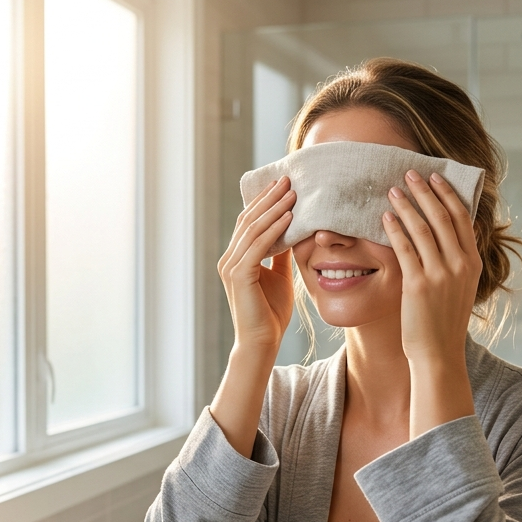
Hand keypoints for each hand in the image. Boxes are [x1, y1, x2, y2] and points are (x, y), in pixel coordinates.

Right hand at [218, 177, 295, 356]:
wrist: (262, 343)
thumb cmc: (271, 313)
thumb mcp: (279, 276)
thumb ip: (280, 254)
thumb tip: (292, 230)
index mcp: (236, 258)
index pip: (248, 222)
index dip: (264, 201)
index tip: (283, 184)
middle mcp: (229, 259)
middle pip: (248, 220)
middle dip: (269, 198)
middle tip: (288, 179)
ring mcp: (231, 266)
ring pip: (253, 229)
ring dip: (274, 208)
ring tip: (292, 192)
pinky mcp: (239, 275)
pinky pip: (258, 246)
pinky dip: (274, 229)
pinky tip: (290, 217)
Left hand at [382, 170, 481, 367]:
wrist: (438, 353)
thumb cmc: (444, 321)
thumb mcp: (460, 287)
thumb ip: (457, 260)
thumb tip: (448, 234)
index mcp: (472, 262)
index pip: (462, 217)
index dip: (447, 193)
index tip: (435, 176)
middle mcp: (460, 264)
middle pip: (442, 216)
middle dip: (425, 191)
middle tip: (410, 173)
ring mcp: (440, 274)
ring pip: (422, 228)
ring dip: (406, 205)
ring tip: (392, 190)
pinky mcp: (418, 284)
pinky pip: (404, 248)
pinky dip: (394, 229)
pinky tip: (385, 217)